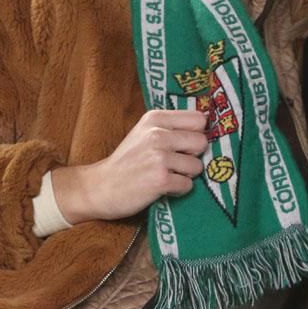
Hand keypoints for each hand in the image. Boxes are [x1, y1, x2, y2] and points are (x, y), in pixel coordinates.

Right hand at [51, 109, 206, 223]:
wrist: (100, 187)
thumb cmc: (127, 161)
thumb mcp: (144, 132)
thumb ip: (171, 127)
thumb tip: (207, 126)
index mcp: (155, 118)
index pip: (199, 119)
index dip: (196, 134)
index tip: (186, 144)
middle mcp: (158, 134)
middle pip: (202, 142)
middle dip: (193, 155)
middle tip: (174, 163)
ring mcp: (159, 157)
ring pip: (197, 166)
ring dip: (185, 175)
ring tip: (165, 175)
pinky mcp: (161, 179)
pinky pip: (188, 185)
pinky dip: (178, 190)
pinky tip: (162, 187)